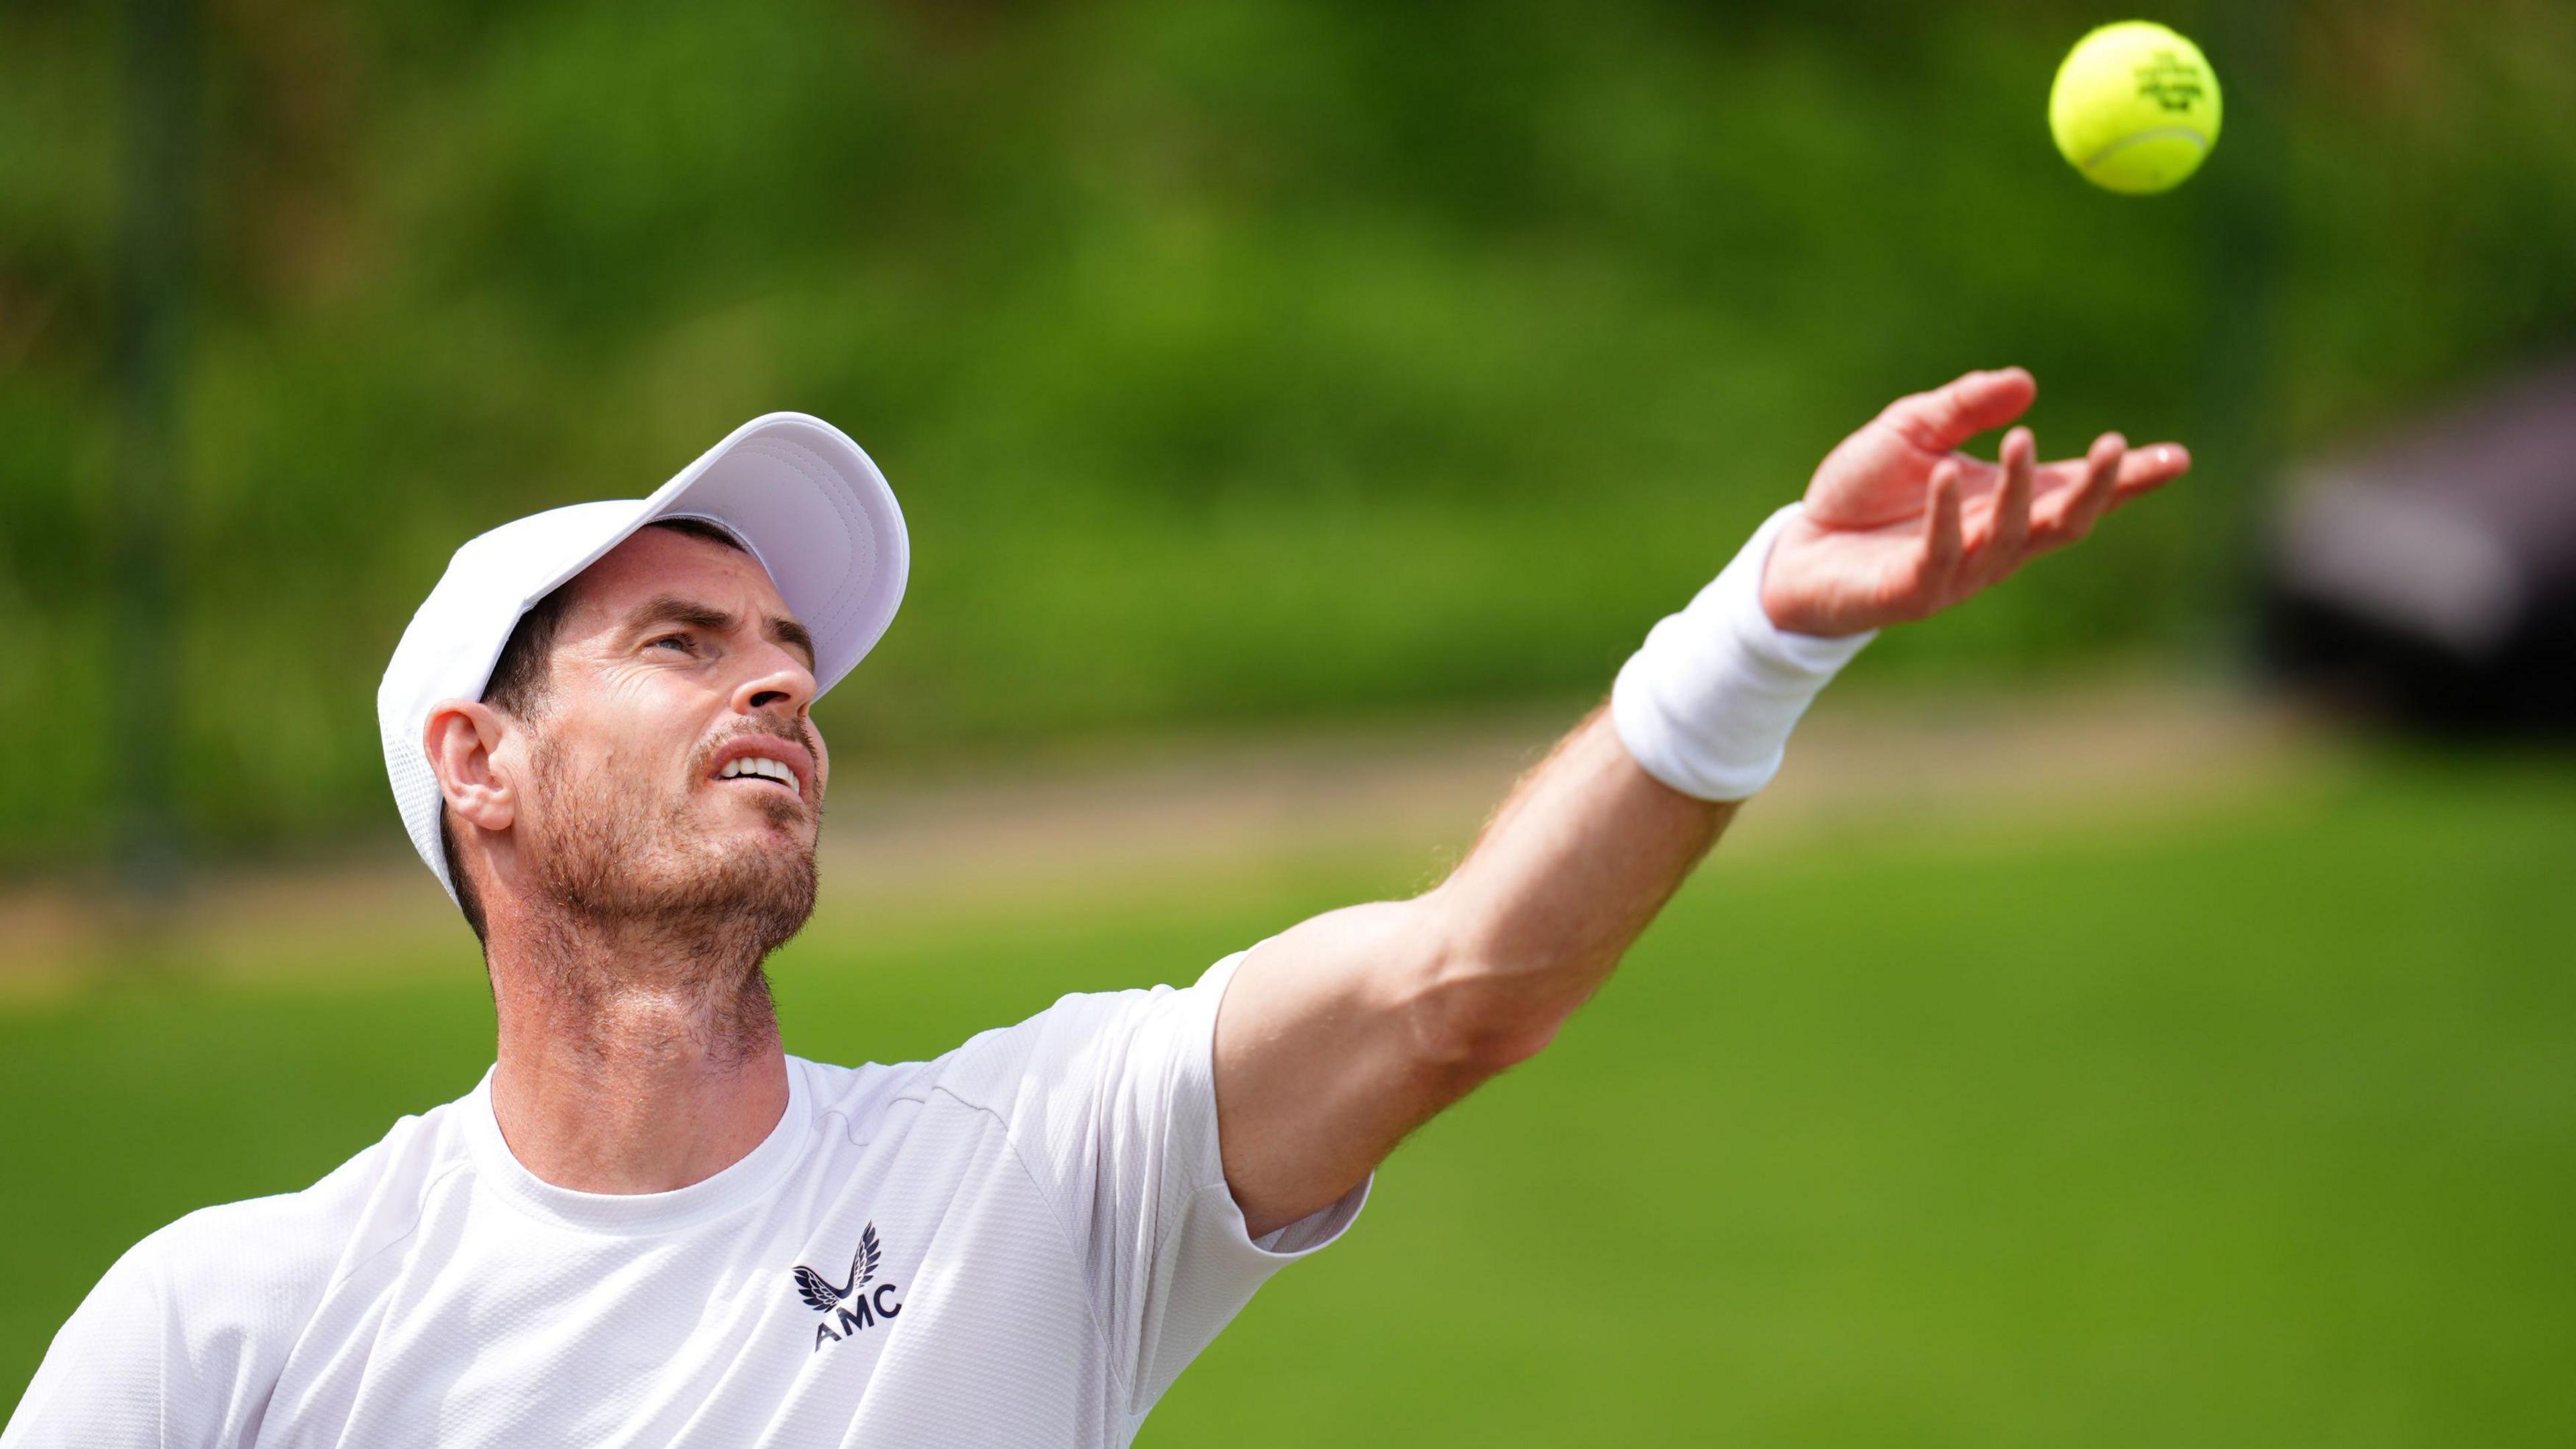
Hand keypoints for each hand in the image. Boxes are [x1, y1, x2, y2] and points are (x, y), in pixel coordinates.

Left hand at [1758, 368, 2190, 636]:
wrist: (1798, 551)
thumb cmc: (1862, 493)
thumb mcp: (1912, 430)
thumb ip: (1963, 406)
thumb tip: (2026, 383)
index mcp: (2003, 502)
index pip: (2075, 488)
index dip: (2127, 479)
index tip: (2176, 457)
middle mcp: (1992, 541)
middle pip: (2063, 523)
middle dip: (2097, 490)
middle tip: (2120, 448)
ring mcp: (1958, 571)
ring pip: (2009, 539)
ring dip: (2017, 491)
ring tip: (2019, 440)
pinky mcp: (1912, 590)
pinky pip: (1939, 555)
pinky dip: (1945, 517)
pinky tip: (1943, 476)